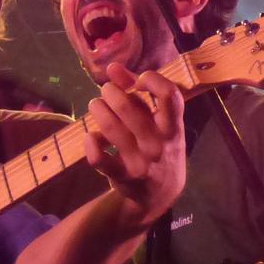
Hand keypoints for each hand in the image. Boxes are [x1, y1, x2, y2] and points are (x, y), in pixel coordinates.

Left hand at [83, 64, 184, 224]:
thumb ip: (139, 92)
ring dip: (97, 109)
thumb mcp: (160, 122)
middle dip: (110, 91)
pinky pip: (99, 158)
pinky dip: (90, 142)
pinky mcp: (123, 176)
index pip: (169, 94)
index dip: (151, 79)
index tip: (139, 82)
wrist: (160, 195)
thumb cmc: (159, 147)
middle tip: (107, 92)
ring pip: (110, 126)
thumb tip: (113, 68)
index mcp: (173, 126)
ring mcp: (141, 161)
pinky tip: (92, 137)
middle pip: (128, 106)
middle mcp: (159, 143)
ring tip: (96, 106)